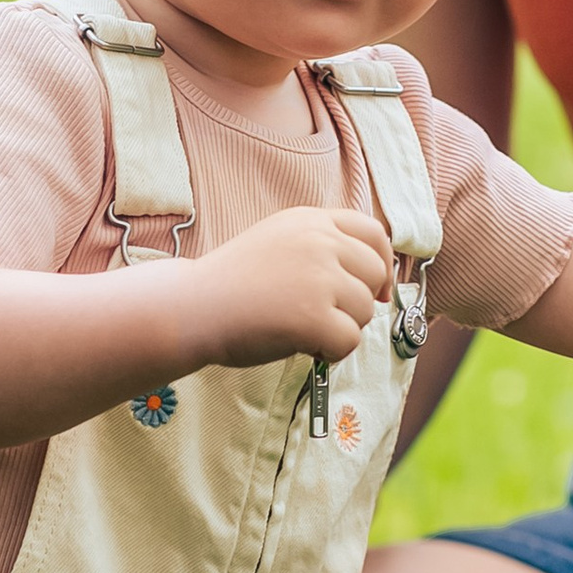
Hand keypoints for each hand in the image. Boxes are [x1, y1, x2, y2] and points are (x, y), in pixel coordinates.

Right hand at [182, 208, 393, 370]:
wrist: (191, 307)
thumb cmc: (231, 283)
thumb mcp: (279, 241)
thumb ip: (321, 246)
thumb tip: (374, 278)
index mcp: (311, 220)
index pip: (374, 233)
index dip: (381, 265)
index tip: (376, 289)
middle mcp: (319, 242)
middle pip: (375, 275)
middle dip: (358, 302)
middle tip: (326, 316)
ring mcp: (318, 278)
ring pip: (365, 312)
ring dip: (340, 328)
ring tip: (302, 328)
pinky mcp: (314, 316)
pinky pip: (349, 342)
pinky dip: (330, 352)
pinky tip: (302, 346)